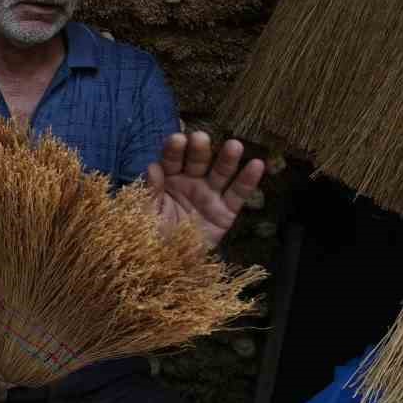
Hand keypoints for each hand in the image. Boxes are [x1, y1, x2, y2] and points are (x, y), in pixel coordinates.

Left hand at [145, 131, 265, 247]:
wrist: (167, 264)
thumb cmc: (151, 236)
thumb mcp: (145, 214)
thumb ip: (150, 191)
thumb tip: (153, 166)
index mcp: (168, 180)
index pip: (171, 160)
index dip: (174, 150)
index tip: (177, 139)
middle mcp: (190, 183)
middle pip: (197, 162)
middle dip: (199, 150)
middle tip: (201, 138)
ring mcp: (209, 195)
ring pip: (220, 173)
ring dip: (227, 158)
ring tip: (234, 145)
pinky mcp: (226, 212)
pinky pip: (238, 194)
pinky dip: (248, 180)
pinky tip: (257, 164)